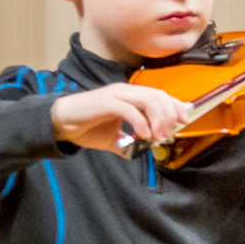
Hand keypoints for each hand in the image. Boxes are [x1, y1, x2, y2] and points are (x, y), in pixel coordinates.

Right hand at [51, 83, 191, 152]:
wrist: (60, 123)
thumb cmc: (85, 127)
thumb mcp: (113, 139)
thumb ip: (129, 143)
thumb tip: (141, 152)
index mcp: (129, 96)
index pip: (159, 95)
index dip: (175, 106)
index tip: (184, 120)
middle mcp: (124, 91)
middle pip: (157, 96)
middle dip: (169, 115)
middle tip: (169, 134)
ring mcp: (115, 95)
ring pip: (147, 100)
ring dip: (157, 120)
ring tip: (157, 137)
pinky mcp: (105, 103)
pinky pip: (129, 110)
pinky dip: (140, 123)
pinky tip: (143, 135)